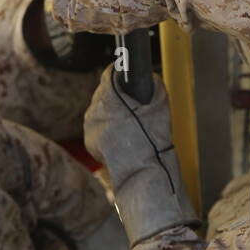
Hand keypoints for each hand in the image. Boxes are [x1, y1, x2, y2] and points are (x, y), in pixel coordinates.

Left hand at [84, 68, 198, 244]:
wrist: (143, 174)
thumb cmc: (154, 142)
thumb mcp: (160, 107)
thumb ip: (153, 85)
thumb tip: (149, 76)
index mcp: (110, 99)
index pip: (109, 75)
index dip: (120, 74)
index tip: (127, 76)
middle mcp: (95, 111)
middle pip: (103, 92)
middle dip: (117, 95)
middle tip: (134, 104)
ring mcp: (90, 127)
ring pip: (100, 109)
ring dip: (112, 111)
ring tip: (130, 122)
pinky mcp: (89, 141)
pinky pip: (98, 125)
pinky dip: (108, 126)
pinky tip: (123, 135)